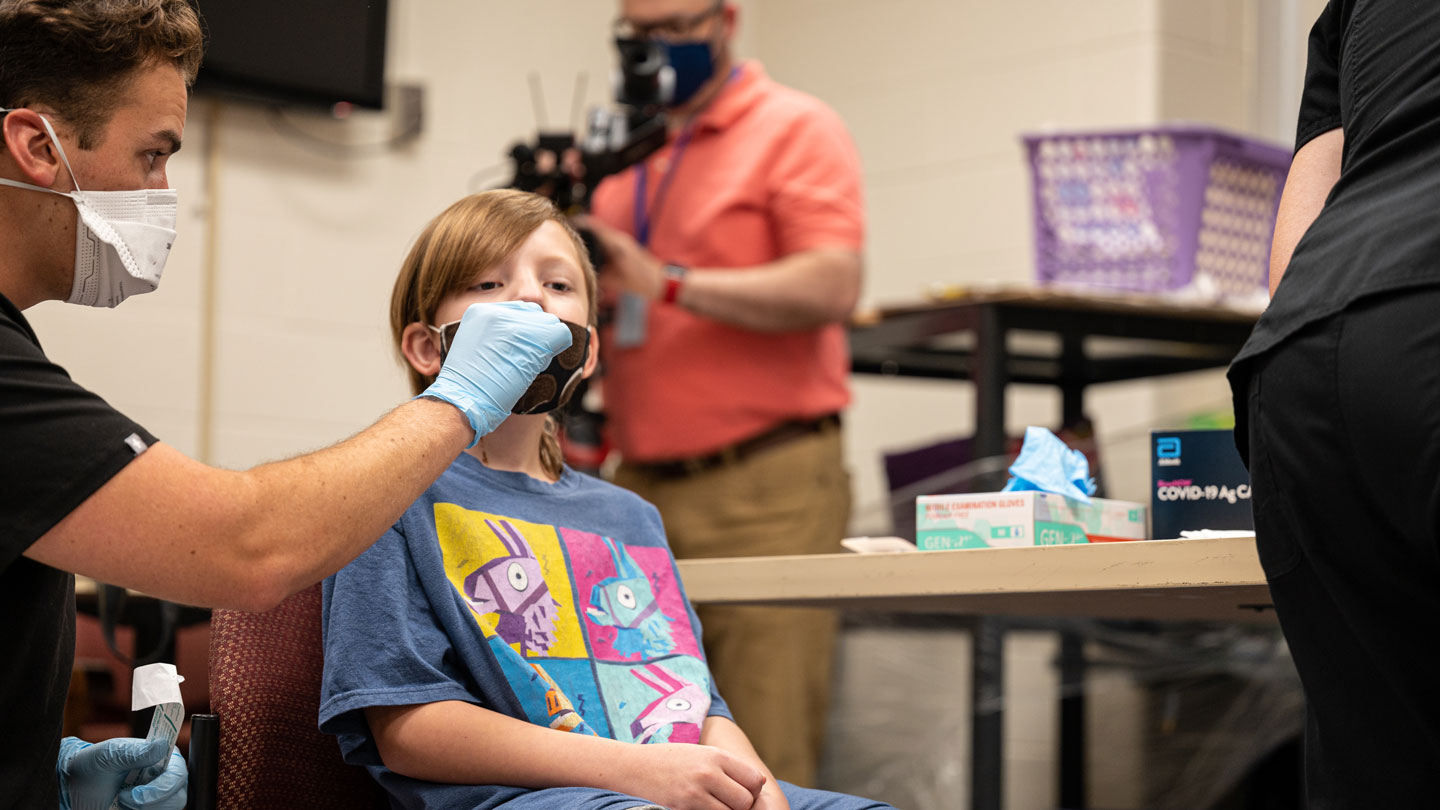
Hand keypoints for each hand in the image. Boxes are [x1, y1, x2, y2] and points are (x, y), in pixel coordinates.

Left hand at [57, 736, 187, 809]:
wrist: (73, 788)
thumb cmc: (93, 765)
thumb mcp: (110, 755)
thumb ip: (135, 753)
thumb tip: (162, 746)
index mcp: (160, 758)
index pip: (178, 772)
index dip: (167, 784)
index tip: (139, 792)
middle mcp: (163, 777)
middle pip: (178, 795)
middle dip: (153, 800)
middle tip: (125, 798)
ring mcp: (157, 796)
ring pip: (169, 808)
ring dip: (145, 808)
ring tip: (120, 800)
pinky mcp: (149, 809)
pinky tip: (121, 807)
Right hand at [420, 301, 572, 446]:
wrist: (464, 401)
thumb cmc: (472, 386)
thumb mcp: (477, 348)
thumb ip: (498, 334)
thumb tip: (528, 334)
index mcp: (480, 311)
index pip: (519, 311)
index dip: (524, 332)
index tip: (514, 352)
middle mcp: (497, 310)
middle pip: (537, 315)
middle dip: (536, 337)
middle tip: (521, 360)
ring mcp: (515, 322)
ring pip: (551, 324)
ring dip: (545, 346)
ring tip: (523, 365)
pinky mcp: (533, 336)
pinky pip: (561, 333)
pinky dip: (559, 348)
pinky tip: (539, 365)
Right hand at [572, 216, 665, 300]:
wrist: (663, 282)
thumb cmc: (644, 281)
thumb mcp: (617, 282)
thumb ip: (599, 278)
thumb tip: (583, 277)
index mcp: (616, 243)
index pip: (593, 225)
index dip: (579, 222)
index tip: (566, 224)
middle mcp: (620, 239)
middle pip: (595, 228)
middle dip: (581, 231)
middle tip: (566, 237)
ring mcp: (623, 242)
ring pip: (601, 235)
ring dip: (590, 238)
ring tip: (576, 245)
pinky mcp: (626, 248)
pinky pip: (608, 242)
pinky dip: (598, 245)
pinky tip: (592, 254)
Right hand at [619, 743, 766, 809]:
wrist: (636, 766)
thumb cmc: (672, 759)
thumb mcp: (702, 753)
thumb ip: (730, 765)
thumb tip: (758, 782)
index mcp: (717, 755)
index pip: (754, 779)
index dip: (752, 790)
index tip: (742, 791)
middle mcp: (709, 771)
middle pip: (745, 800)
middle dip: (742, 806)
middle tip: (728, 803)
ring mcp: (696, 791)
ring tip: (714, 804)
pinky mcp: (685, 806)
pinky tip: (702, 808)